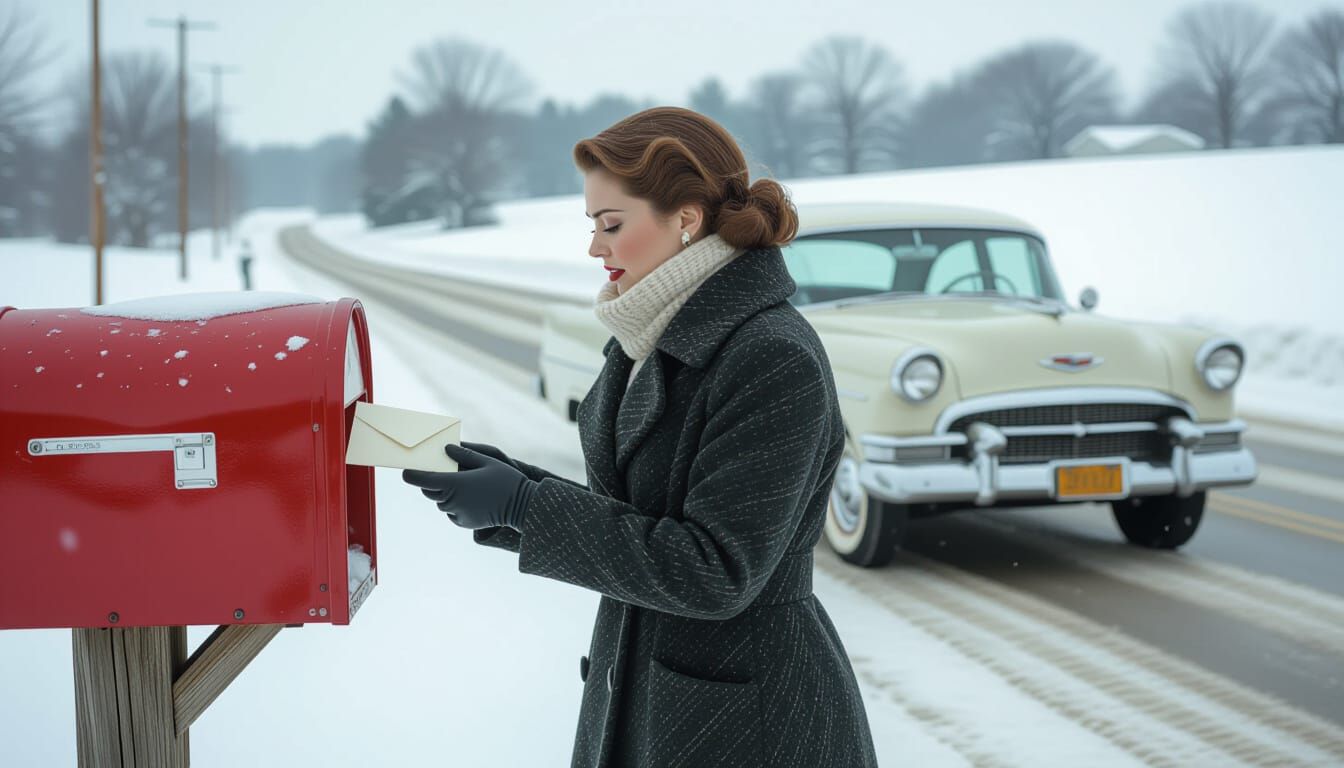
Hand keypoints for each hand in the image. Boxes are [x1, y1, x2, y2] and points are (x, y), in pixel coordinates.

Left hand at [403, 443, 536, 530]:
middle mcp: (452, 501)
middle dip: (430, 481)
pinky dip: (454, 504)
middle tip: (438, 471)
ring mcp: (457, 514)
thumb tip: (446, 449)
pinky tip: (469, 497)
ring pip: (440, 501)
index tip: (406, 470)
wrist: (522, 507)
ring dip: (444, 492)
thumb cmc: (506, 480)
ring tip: (460, 483)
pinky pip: (450, 511)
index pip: (422, 480)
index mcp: (455, 484)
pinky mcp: (464, 522)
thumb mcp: (487, 461)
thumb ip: (464, 456)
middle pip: (429, 491)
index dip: (411, 474)